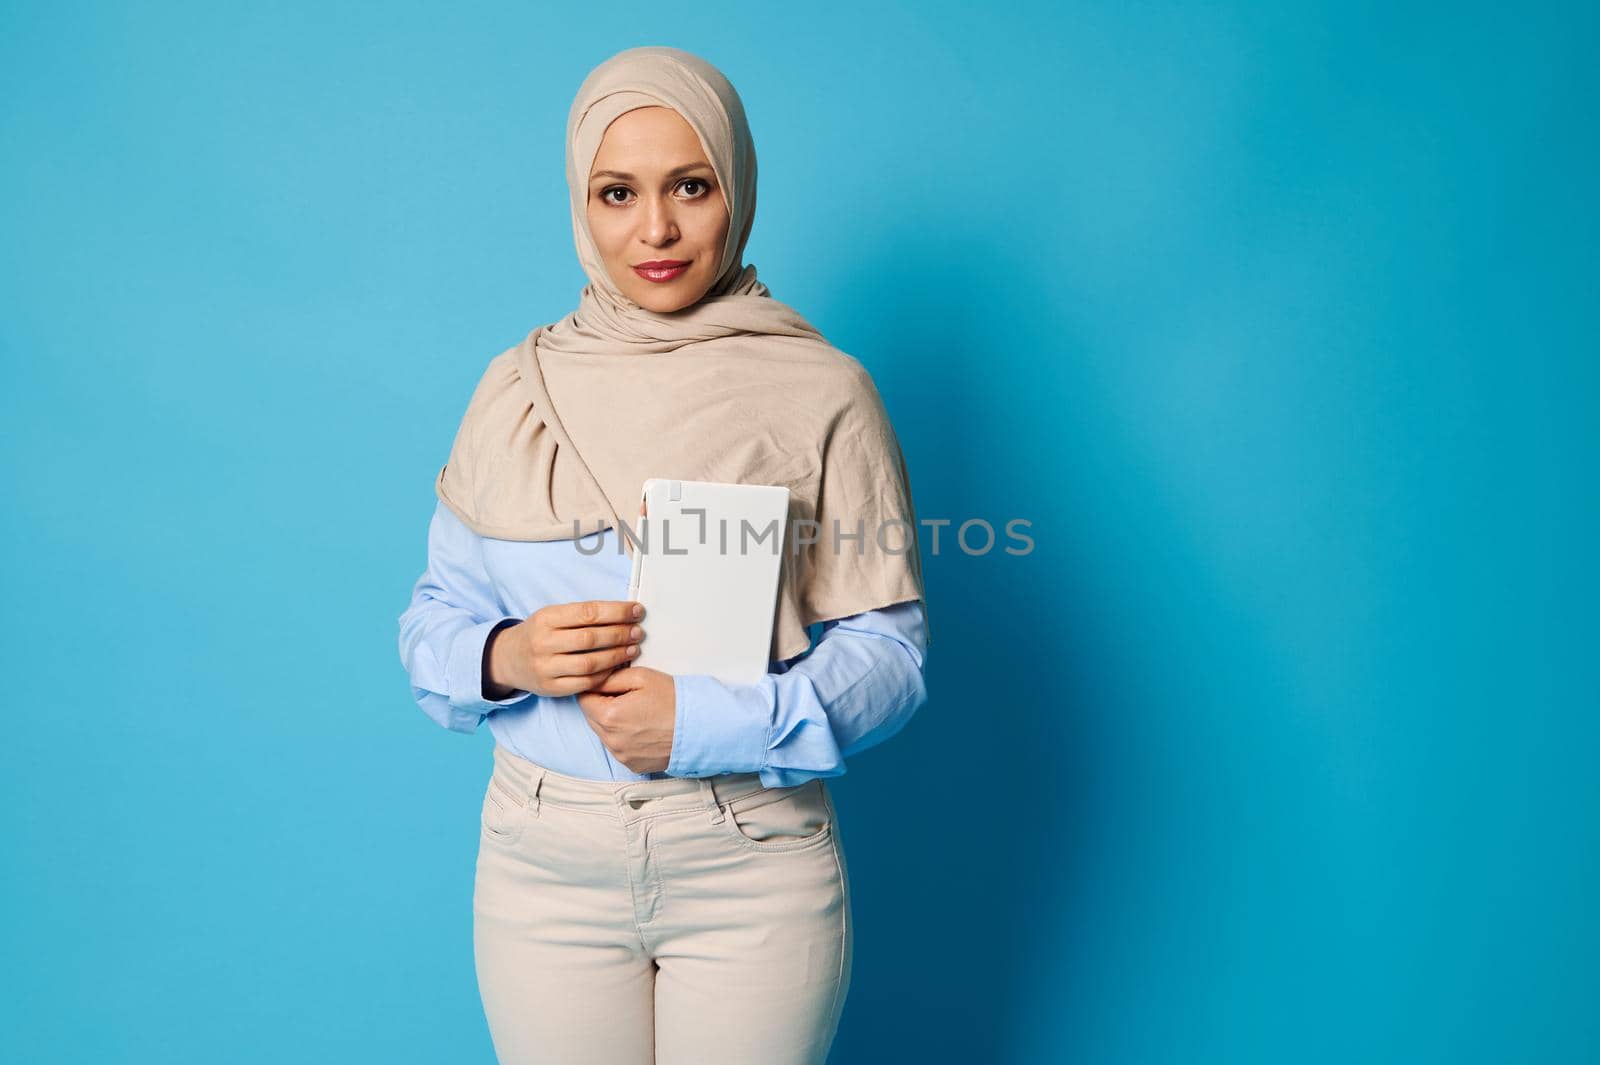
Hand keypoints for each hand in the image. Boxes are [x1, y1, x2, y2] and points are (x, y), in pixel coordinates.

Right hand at [485, 600, 644, 698]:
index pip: (588, 612)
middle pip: (591, 638)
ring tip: (633, 649)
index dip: (617, 612)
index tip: (636, 611)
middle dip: (620, 634)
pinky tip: (618, 667)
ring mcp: (546, 667)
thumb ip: (582, 615)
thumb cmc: (540, 634)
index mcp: (546, 618)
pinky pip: (584, 682)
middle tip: (639, 632)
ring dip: (617, 656)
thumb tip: (624, 612)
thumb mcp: (553, 616)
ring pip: (590, 663)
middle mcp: (544, 642)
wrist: (509, 659)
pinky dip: (605, 675)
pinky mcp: (551, 688)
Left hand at [576, 666, 676, 774]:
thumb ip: (610, 677)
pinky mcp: (633, 765)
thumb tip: (593, 680)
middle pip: (591, 718)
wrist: (700, 727)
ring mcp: (622, 755)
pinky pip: (618, 748)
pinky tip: (643, 728)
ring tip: (638, 713)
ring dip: (613, 722)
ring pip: (604, 734)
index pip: (583, 699)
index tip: (609, 684)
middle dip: (602, 705)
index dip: (594, 688)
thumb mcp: (641, 677)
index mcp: (609, 716)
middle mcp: (611, 740)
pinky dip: (624, 738)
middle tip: (627, 696)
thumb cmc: (673, 700)